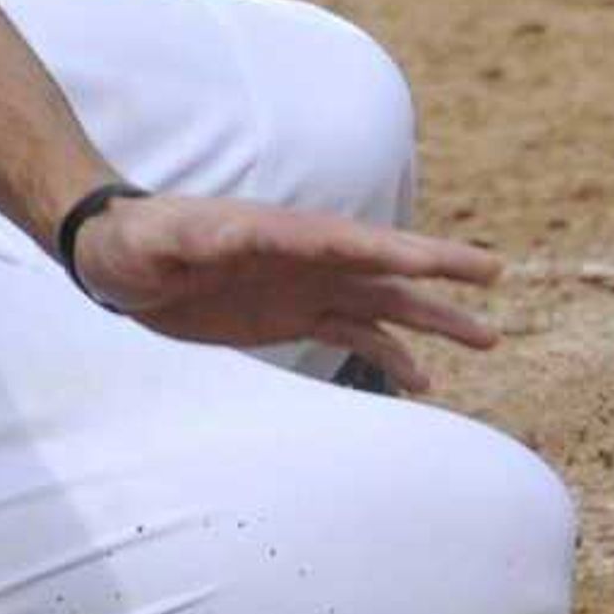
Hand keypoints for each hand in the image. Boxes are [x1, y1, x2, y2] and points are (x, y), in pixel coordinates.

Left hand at [69, 192, 501, 392]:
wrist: (118, 259)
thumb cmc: (134, 244)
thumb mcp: (157, 241)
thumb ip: (193, 239)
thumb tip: (228, 234)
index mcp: (278, 234)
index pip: (344, 240)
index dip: (387, 249)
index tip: (433, 260)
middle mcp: (305, 257)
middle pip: (383, 262)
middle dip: (438, 269)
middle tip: (495, 273)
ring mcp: (305, 286)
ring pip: (384, 301)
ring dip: (434, 319)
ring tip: (488, 339)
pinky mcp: (294, 314)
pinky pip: (355, 333)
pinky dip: (390, 354)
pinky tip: (423, 380)